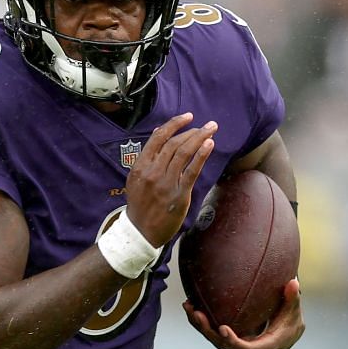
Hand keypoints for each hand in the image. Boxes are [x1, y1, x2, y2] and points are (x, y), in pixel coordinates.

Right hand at [125, 112, 216, 245]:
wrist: (140, 231)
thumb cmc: (140, 204)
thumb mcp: (136, 178)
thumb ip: (147, 156)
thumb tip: (159, 132)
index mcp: (140, 166)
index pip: (159, 138)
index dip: (174, 124)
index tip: (188, 117)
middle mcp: (152, 172)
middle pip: (174, 143)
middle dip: (193, 130)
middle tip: (208, 125)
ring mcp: (165, 183)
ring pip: (184, 153)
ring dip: (200, 138)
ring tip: (211, 130)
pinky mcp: (179, 194)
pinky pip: (192, 171)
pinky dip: (201, 155)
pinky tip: (209, 145)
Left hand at [184, 278, 304, 348]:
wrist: (287, 332)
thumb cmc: (291, 319)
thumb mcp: (293, 310)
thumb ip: (293, 298)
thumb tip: (294, 284)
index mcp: (264, 346)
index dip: (233, 341)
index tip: (223, 329)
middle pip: (224, 344)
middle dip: (208, 331)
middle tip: (196, 314)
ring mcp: (237, 344)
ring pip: (215, 338)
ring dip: (200, 325)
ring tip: (188, 307)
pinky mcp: (230, 338)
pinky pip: (214, 332)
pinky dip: (203, 320)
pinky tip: (191, 305)